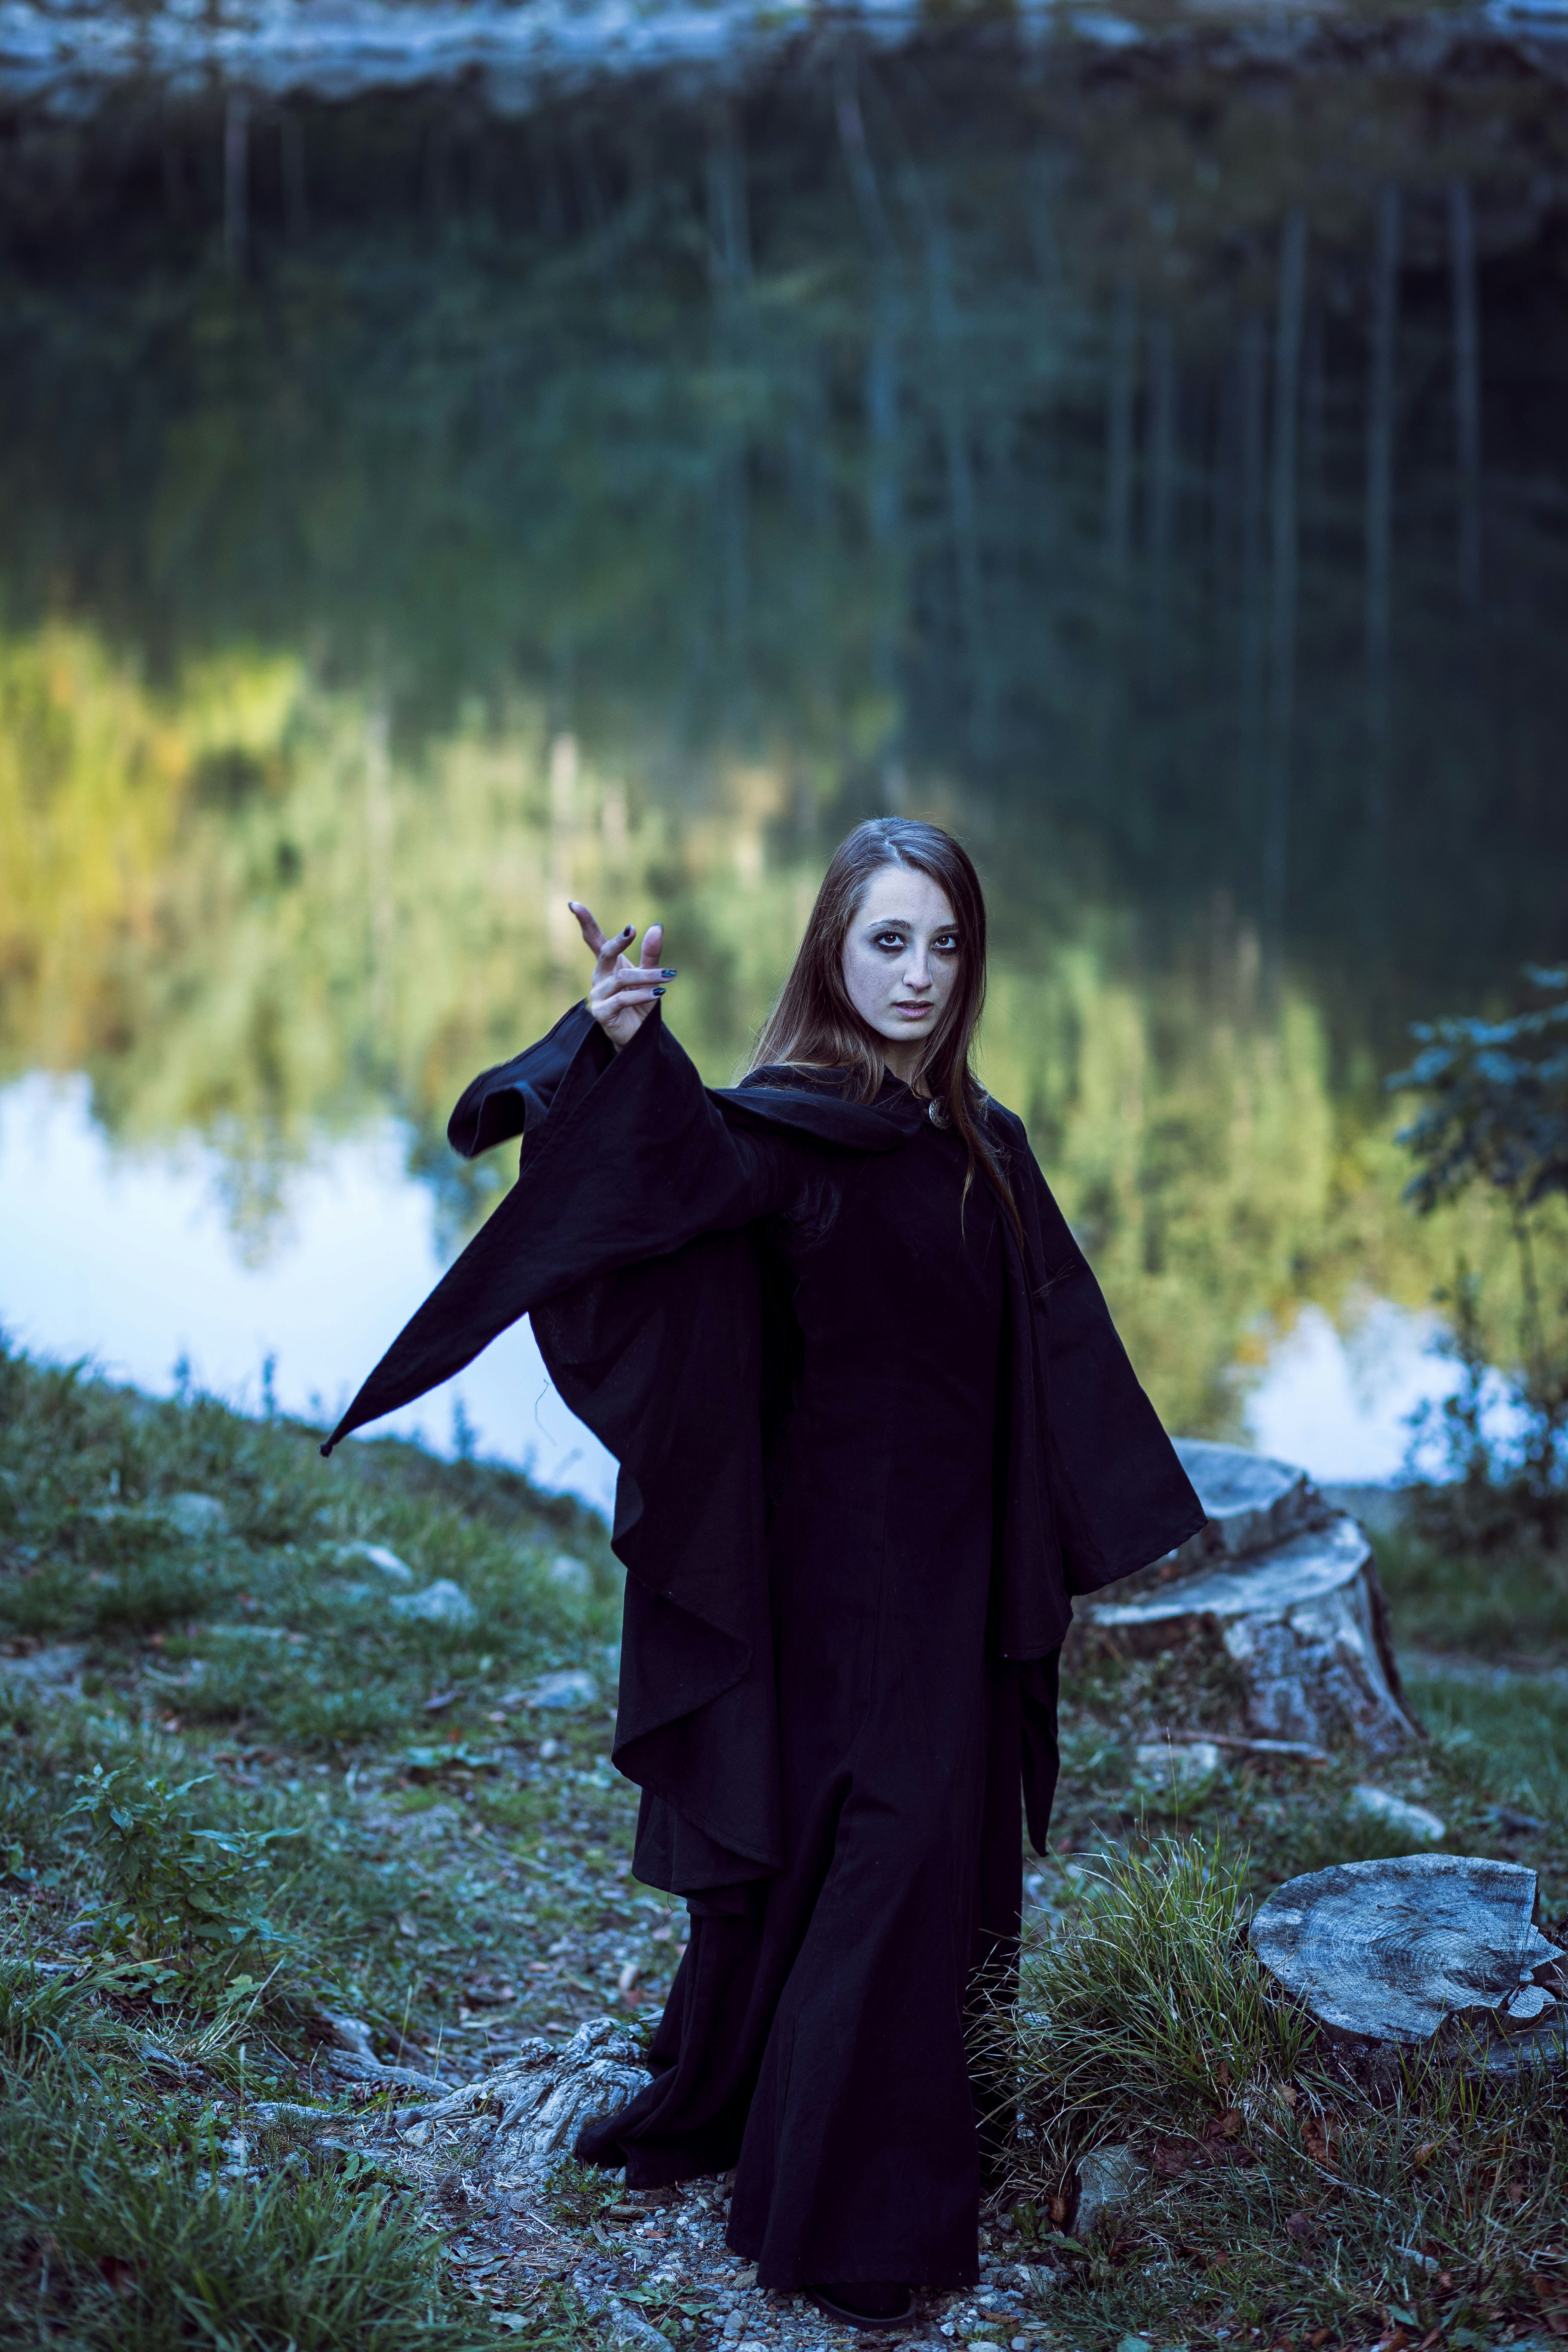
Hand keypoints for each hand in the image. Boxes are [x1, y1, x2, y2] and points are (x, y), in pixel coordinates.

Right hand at [568, 903, 676, 1051]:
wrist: (637, 1035)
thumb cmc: (640, 1003)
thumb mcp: (649, 976)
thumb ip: (650, 954)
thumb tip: (657, 926)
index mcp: (607, 964)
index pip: (593, 939)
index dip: (584, 922)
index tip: (573, 904)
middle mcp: (598, 976)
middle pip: (604, 954)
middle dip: (618, 942)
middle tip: (632, 930)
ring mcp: (597, 995)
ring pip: (621, 978)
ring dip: (647, 976)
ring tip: (669, 976)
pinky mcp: (601, 1012)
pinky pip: (621, 999)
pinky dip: (642, 995)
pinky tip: (659, 993)